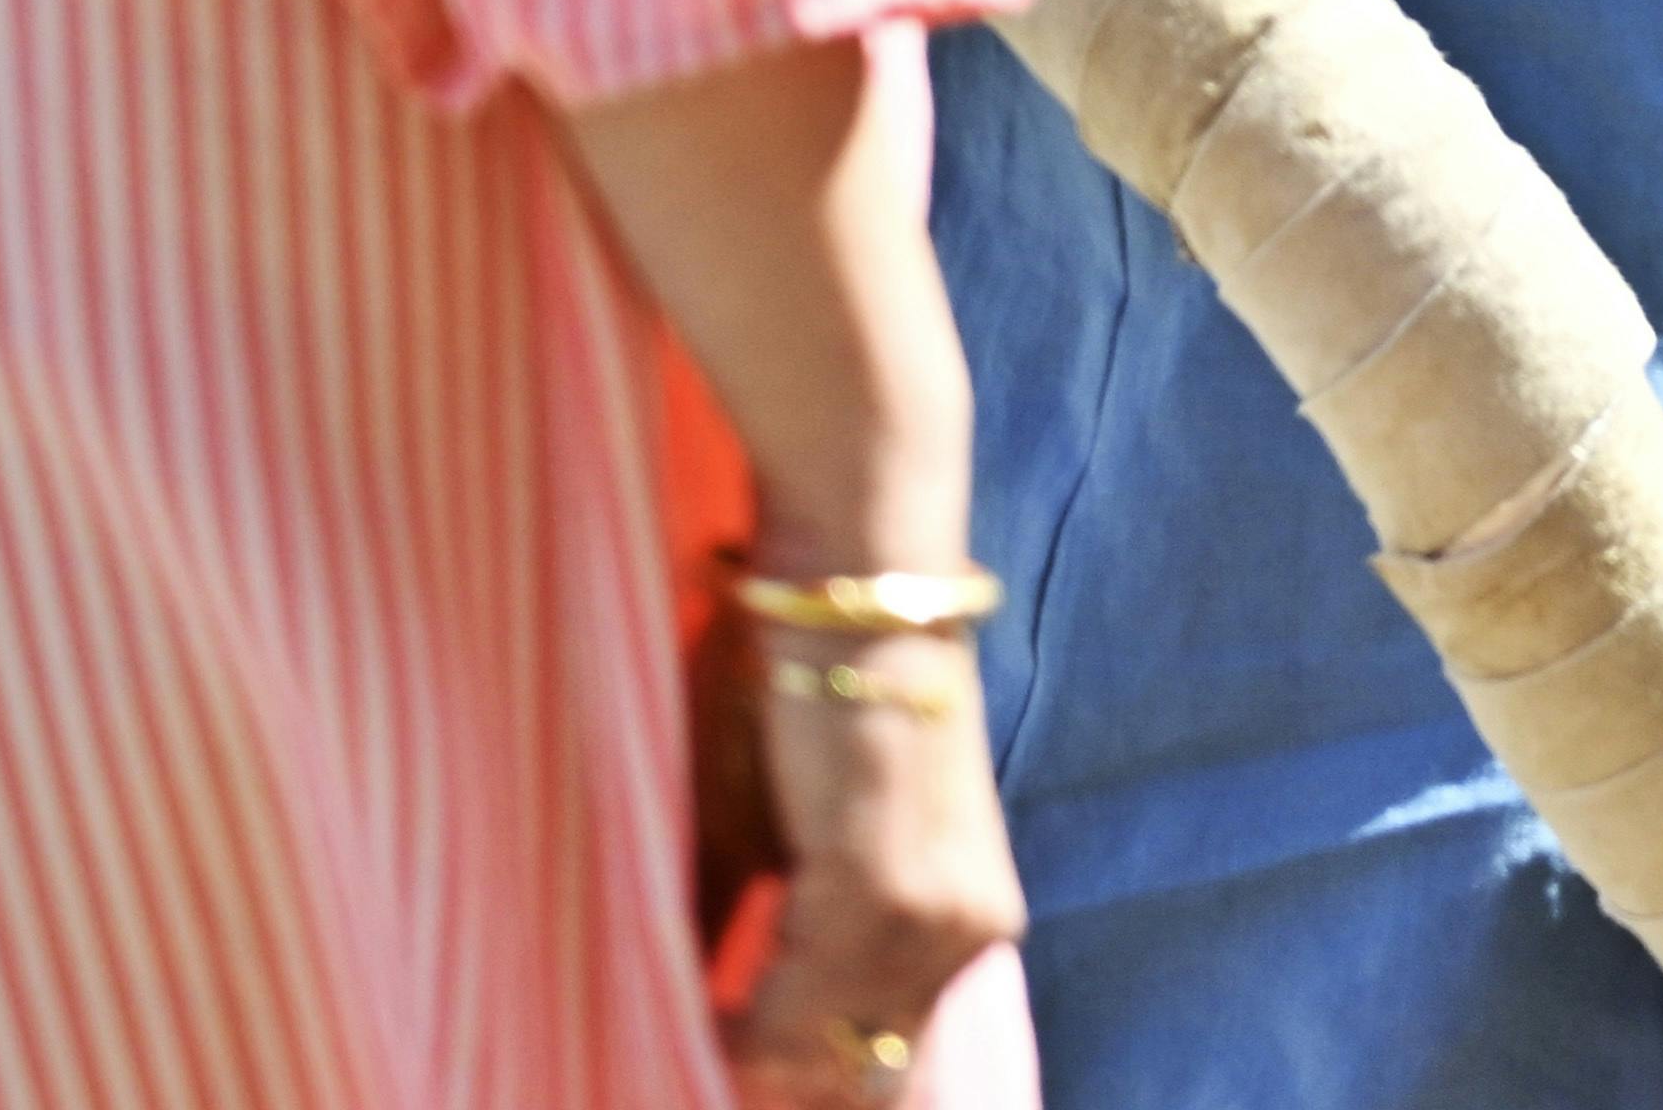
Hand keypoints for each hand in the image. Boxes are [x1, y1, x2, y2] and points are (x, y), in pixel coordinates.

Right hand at [729, 602, 1018, 1094]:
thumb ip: (770, 954)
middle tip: (708, 1059)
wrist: (843, 602)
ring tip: (692, 1035)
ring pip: (827, 1051)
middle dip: (786, 1080)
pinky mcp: (880, 887)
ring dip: (756, 1055)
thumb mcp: (790, 852)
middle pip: (868, 1075)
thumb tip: (721, 1043)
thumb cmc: (805, 710)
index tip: (729, 1072)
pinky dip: (743, 1025)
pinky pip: (798, 1008)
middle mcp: (970, 931)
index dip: (809, 1082)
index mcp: (967, 924)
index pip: (890, 1064)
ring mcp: (932, 913)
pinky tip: (698, 1015)